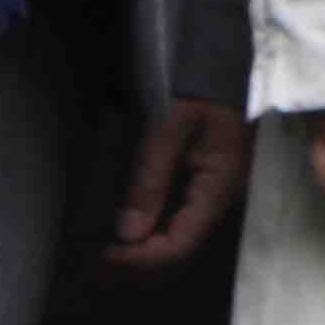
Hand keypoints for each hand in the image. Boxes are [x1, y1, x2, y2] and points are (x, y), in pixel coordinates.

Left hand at [101, 96, 250, 272]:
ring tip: (106, 239)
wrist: (228, 66)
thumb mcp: (170, 127)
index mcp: (219, 188)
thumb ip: (150, 178)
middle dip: (138, 256)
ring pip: (179, 238)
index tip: (103, 251)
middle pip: (180, 249)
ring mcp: (217, 196)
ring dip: (142, 245)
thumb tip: (127, 234)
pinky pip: (180, 220)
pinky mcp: (208, 188)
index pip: (180, 245)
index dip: (140, 257)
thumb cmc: (201, 91)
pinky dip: (151, 226)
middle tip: (96, 250)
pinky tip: (127, 219)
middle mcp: (223, 201)